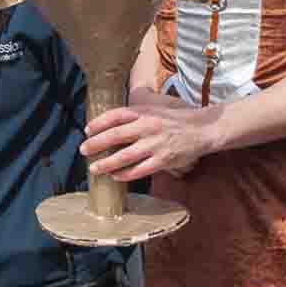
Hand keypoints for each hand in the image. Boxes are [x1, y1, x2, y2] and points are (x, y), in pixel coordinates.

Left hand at [80, 92, 219, 180]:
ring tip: (94, 169)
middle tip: (83, 150)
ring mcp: (155, 144)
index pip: (116, 114)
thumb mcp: (154, 109)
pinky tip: (116, 177)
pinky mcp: (163, 160)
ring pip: (125, 156)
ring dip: (107, 163)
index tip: (87, 130)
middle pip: (116, 135)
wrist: (202, 129)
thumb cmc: (174, 120)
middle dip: (96, 144)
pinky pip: (139, 170)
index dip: (99, 122)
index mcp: (144, 112)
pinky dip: (125, 174)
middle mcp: (148, 126)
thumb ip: (135, 116)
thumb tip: (110, 125)